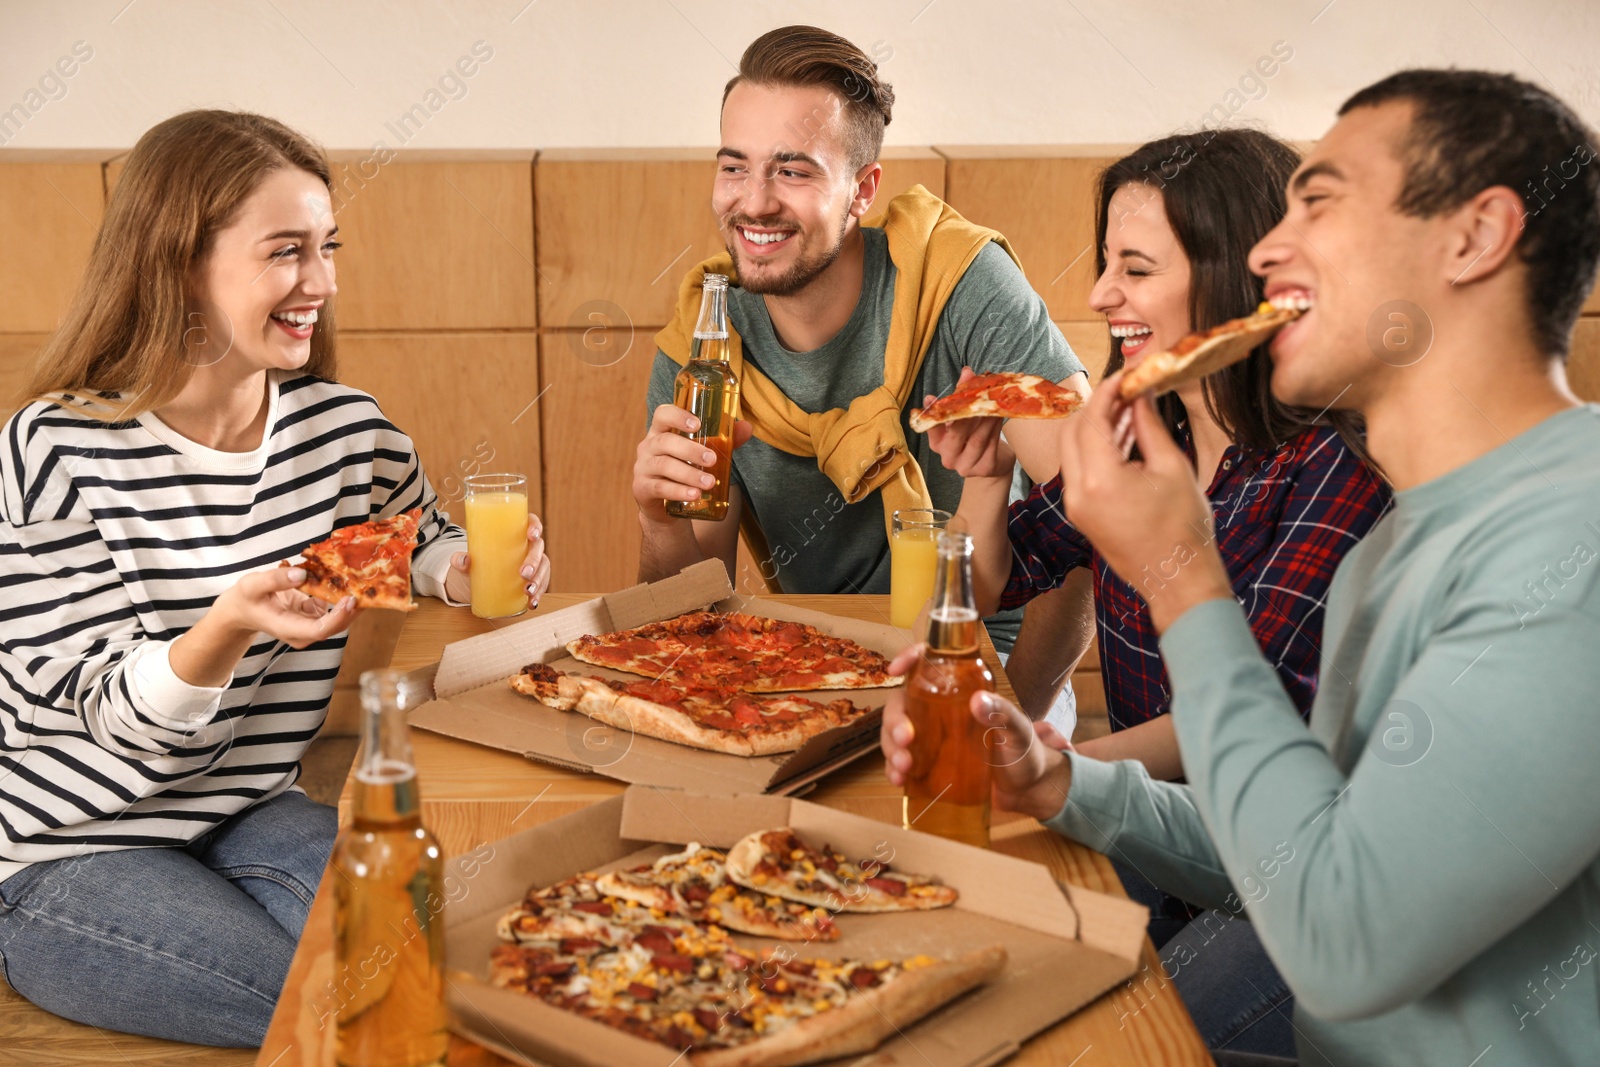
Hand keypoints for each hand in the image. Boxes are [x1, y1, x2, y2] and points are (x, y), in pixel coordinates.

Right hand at [215, 567, 358, 649]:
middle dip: (353, 607)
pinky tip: (350, 575)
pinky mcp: (316, 614)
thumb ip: (275, 580)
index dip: (338, 617)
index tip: (351, 599)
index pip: (319, 629)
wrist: (243, 609)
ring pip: (339, 615)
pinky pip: (334, 605)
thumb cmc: (246, 598)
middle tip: (366, 583)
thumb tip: (301, 574)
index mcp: (288, 628)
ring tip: (364, 576)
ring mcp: (311, 624)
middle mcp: (303, 632)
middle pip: (336, 625)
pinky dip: (342, 591)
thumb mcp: (252, 585)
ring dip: (352, 598)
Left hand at [447, 515, 550, 608]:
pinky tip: (532, 603)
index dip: (535, 526)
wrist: (480, 582)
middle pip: (538, 548)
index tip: (531, 535)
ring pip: (543, 568)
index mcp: (516, 533)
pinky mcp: (534, 579)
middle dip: (534, 561)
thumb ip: (461, 560)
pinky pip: (542, 584)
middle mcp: (528, 546)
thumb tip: (462, 560)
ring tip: (527, 591)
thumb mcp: (470, 560)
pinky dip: (539, 594)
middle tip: (523, 573)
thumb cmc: (479, 563)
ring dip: (539, 580)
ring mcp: (534, 563)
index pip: (531, 522)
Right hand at [632, 405, 753, 523]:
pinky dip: (679, 491)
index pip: (662, 414)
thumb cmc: (684, 470)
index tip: (697, 423)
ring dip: (689, 474)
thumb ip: (723, 441)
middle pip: (666, 441)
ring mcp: (642, 467)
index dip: (677, 416)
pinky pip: (660, 488)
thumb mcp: (701, 455)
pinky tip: (694, 495)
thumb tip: (747, 427)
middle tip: (712, 459)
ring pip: (664, 465)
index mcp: (661, 431)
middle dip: (691, 450)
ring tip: (709, 483)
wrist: (664, 506)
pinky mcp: (642, 488)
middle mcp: (648, 446)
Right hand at [878, 645, 1072, 821]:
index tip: (896, 669)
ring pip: (894, 734)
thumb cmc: (1025, 751)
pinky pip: (901, 762)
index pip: (928, 666)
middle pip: (901, 704)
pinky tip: (898, 780)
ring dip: (891, 748)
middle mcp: (938, 711)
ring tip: (903, 768)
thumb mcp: (1019, 730)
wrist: (1028, 791)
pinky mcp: (928, 765)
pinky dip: (893, 769)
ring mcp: (930, 738)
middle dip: (894, 721)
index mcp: (959, 692)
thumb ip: (1003, 713)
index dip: (908, 660)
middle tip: (905, 740)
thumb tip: (977, 700)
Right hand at [923, 368, 1015, 479]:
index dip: (932, 413)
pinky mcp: (984, 468)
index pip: (931, 428)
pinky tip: (1000, 416)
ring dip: (987, 419)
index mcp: (937, 444)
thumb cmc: (972, 435)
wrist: (991, 461)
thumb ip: (961, 397)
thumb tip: (967, 371)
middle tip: (977, 398)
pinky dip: (995, 429)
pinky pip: (991, 445)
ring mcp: (965, 466)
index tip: (931, 397)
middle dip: (967, 415)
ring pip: (977, 439)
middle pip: (956, 434)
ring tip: (995, 403)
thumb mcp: (963, 417)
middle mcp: (948, 457)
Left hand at [1060, 371, 1231, 632]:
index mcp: (1099, 480)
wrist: (1177, 579)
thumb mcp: (1172, 467)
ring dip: (1095, 427)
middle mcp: (1077, 493)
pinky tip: (1124, 439)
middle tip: (1128, 391)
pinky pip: (1078, 471)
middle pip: (1072, 431)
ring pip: (1071, 450)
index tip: (1126, 374)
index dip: (1107, 391)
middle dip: (1097, 406)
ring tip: (1130, 411)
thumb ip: (1148, 425)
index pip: (1091, 419)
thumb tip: (1140, 393)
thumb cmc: (1184, 527)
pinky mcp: (1080, 514)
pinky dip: (1095, 450)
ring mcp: (1074, 506)